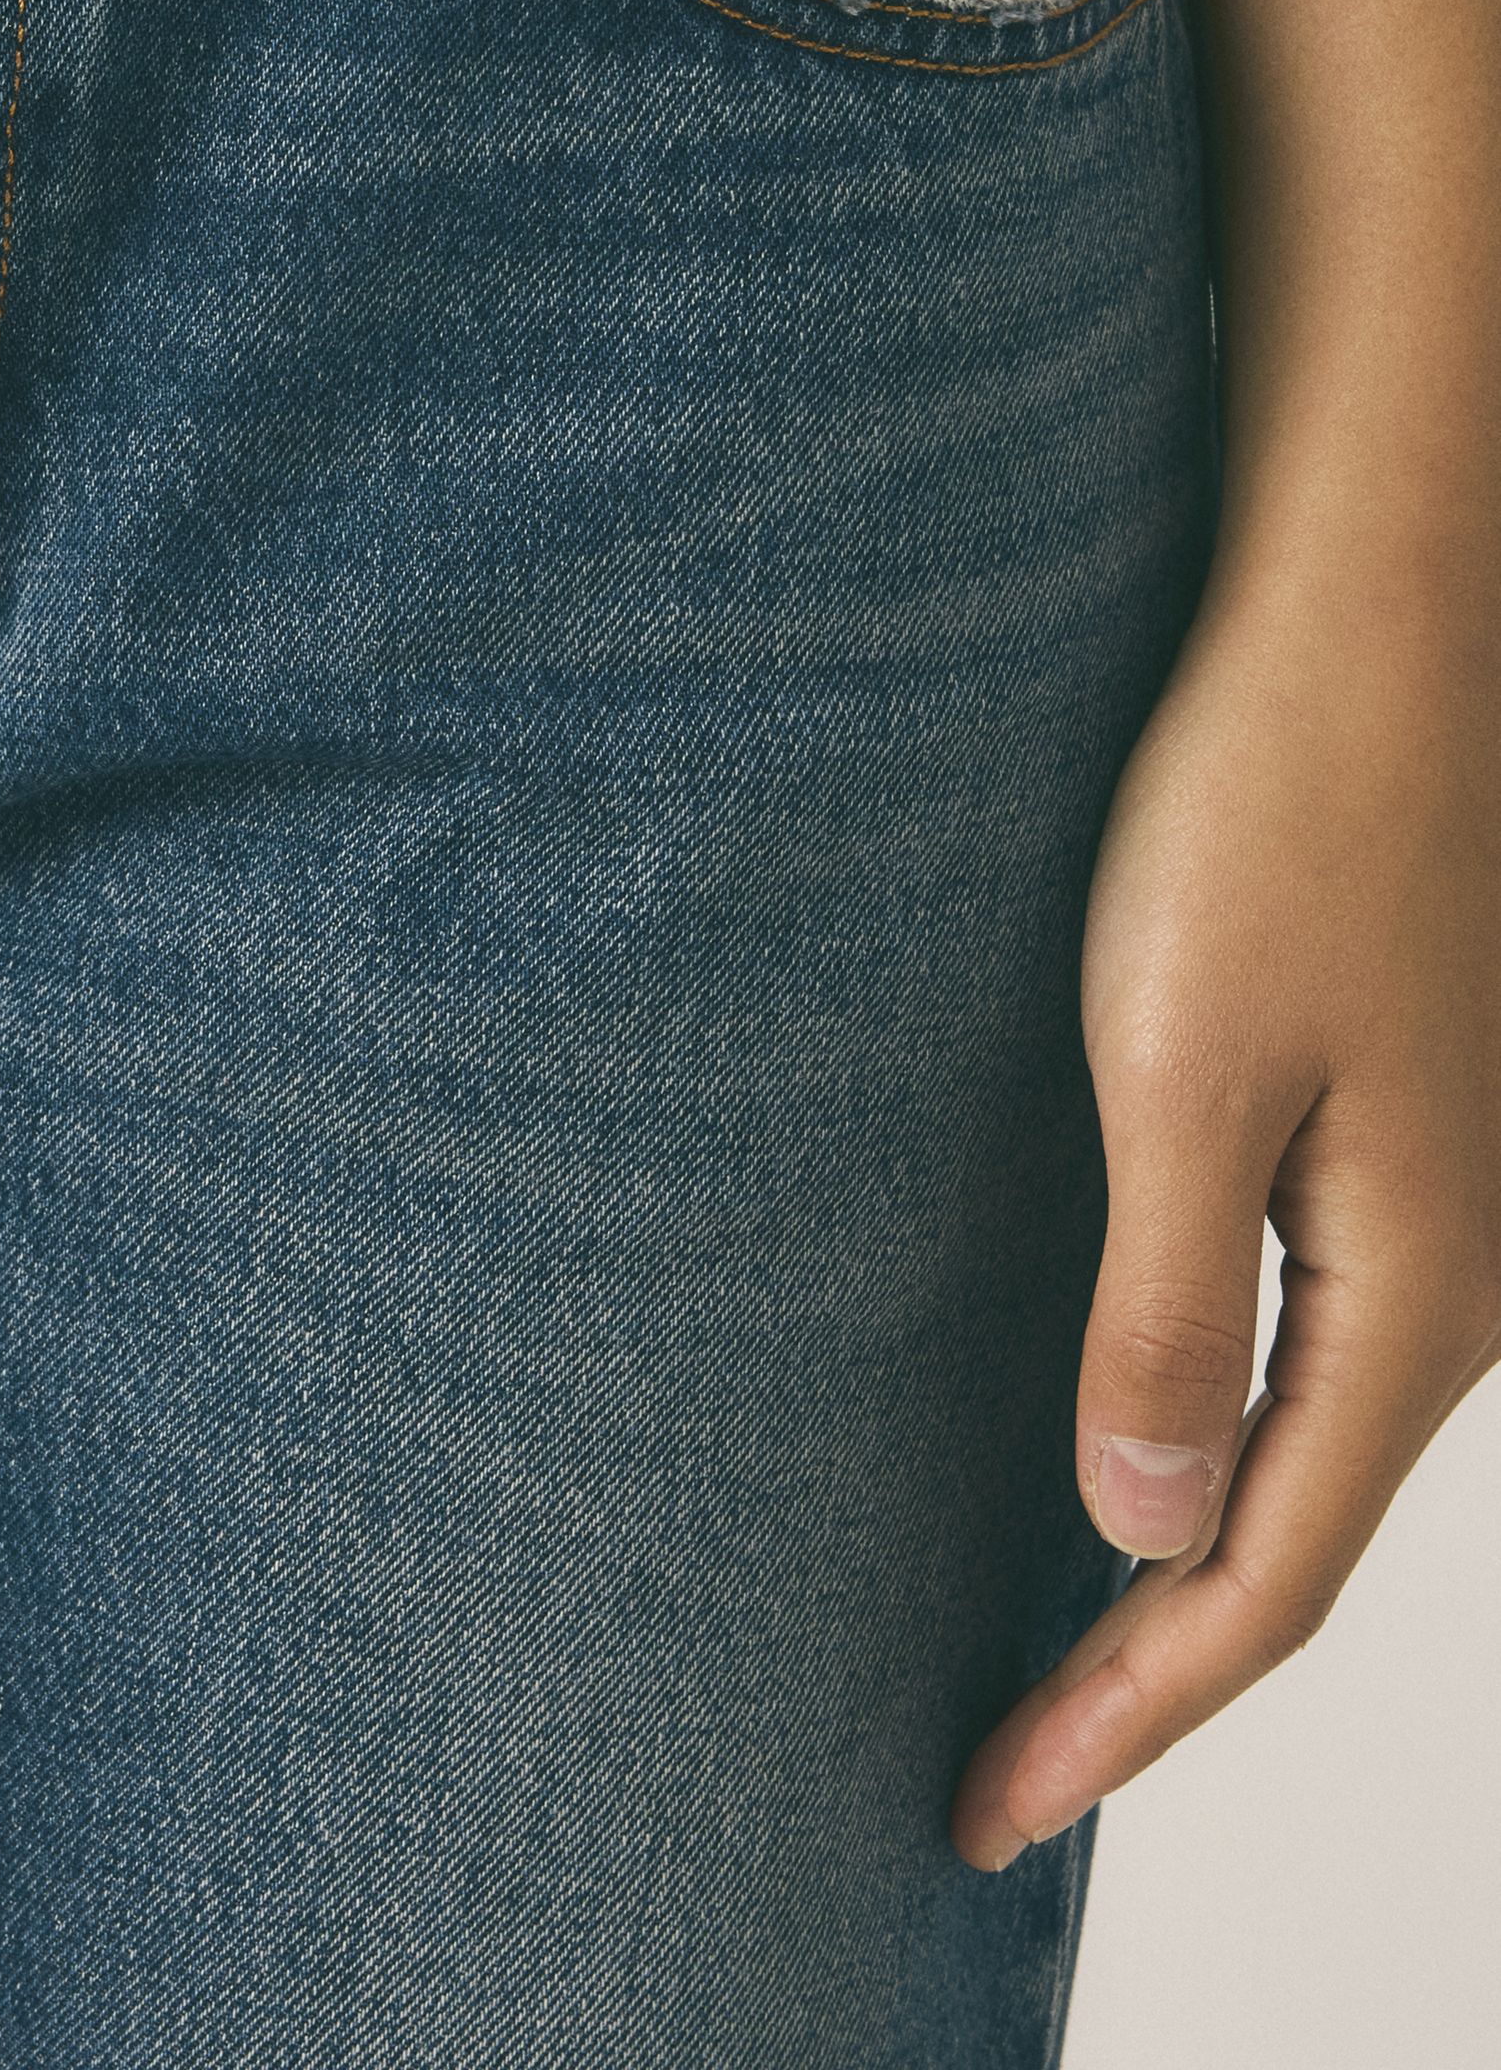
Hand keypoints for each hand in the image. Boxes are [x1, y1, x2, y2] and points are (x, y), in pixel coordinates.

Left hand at [952, 459, 1500, 1866]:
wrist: (1361, 629)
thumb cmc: (1270, 814)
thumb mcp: (1183, 1066)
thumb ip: (1166, 1302)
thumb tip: (1140, 1524)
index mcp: (1412, 1297)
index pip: (1258, 1581)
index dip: (1127, 1714)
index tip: (991, 1804)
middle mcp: (1443, 1279)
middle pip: (1286, 1543)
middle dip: (1145, 1681)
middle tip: (996, 1775)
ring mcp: (1421, 1208)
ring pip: (1298, 1452)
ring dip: (1176, 1571)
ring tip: (1053, 1663)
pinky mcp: (1376, 1132)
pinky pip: (1297, 1353)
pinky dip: (1207, 1448)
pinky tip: (1130, 1455)